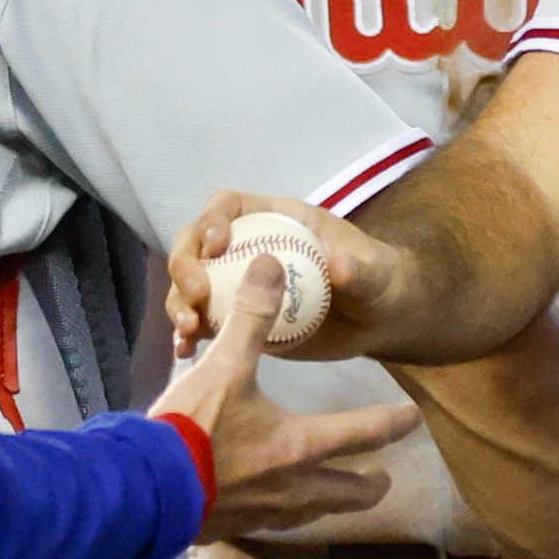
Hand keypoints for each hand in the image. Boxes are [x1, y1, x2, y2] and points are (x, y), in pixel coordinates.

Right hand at [152, 254, 421, 539]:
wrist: (144, 490)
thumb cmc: (192, 429)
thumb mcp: (225, 366)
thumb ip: (252, 316)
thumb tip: (272, 265)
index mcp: (301, 445)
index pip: (364, 433)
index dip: (393, 423)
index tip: (414, 418)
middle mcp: (294, 487)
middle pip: (349, 493)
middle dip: (370, 485)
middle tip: (383, 478)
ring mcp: (265, 514)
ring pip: (315, 512)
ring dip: (331, 501)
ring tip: (335, 493)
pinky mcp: (235, 528)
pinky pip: (275, 523)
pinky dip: (287, 513)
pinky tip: (276, 506)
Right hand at [166, 193, 412, 357]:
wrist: (378, 323)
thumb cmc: (377, 282)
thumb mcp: (374, 274)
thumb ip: (358, 269)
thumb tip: (338, 265)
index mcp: (275, 220)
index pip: (229, 205)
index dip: (214, 218)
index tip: (217, 244)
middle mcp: (247, 246)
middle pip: (195, 243)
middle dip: (186, 264)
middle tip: (197, 295)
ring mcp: (237, 284)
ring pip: (190, 284)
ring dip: (180, 303)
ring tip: (189, 332)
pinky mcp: (236, 319)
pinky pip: (202, 321)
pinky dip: (189, 335)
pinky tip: (186, 353)